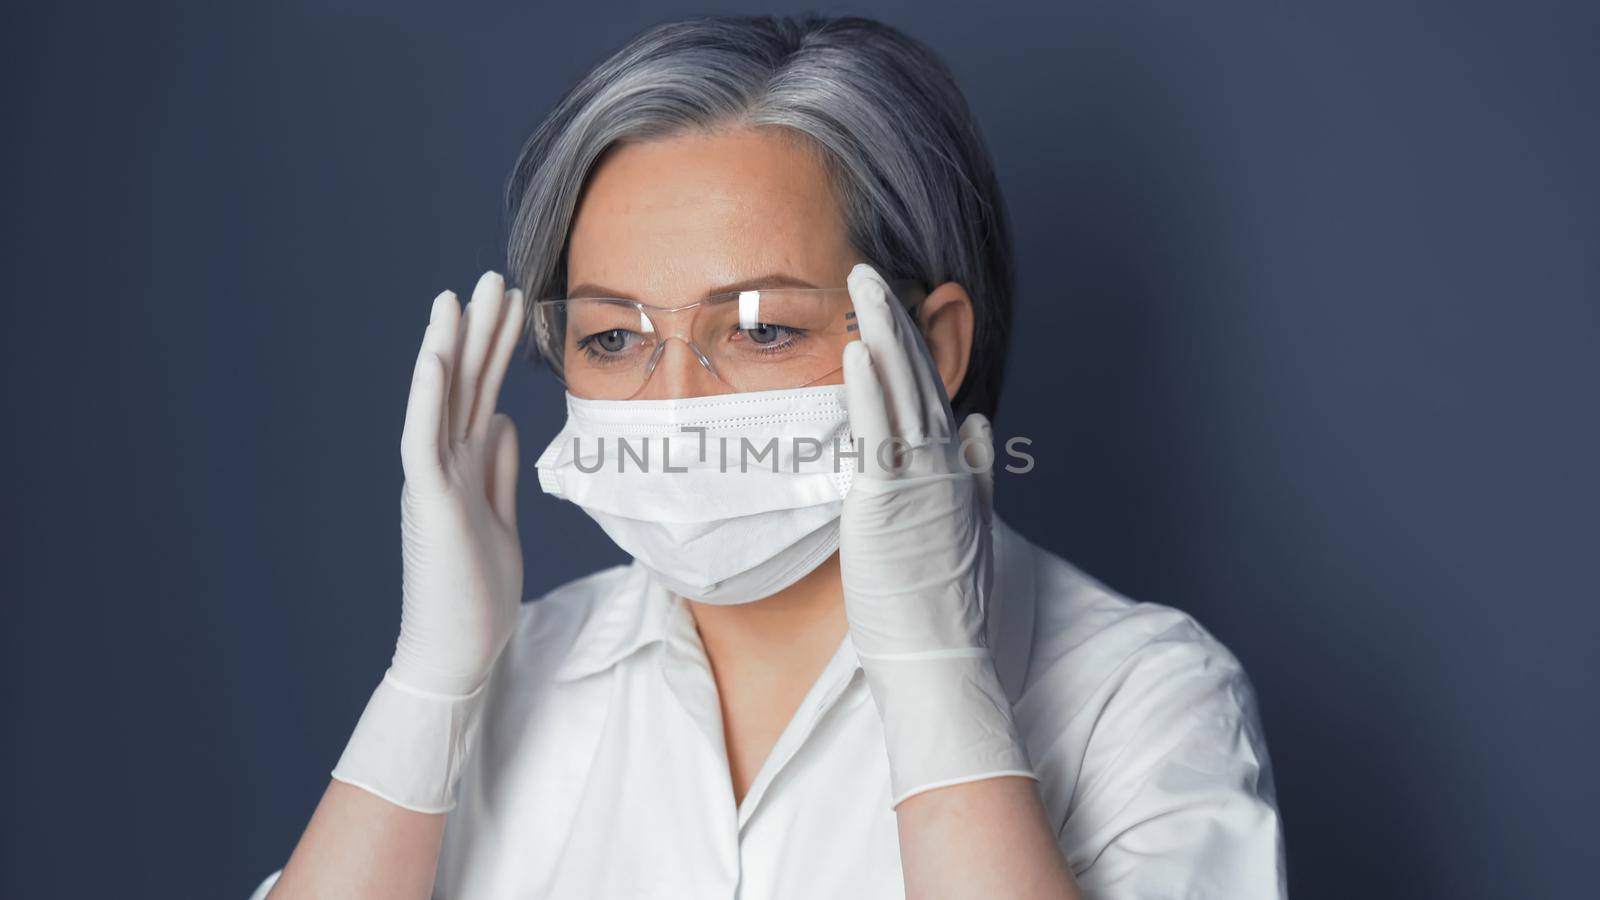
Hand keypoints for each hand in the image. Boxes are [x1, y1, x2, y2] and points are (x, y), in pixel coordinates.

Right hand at [392, 271, 526, 696]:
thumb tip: (506, 422)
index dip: (496, 348)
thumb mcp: (501, 520)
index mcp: (464, 467)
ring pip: (440, 401)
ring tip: (460, 294)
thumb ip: (498, 471)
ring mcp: (433, 480)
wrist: (457, 654)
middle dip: (481, 330)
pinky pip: (421, 439)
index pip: (483, 393)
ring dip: (450, 346)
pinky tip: (434, 355)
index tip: (513, 303)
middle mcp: (444, 464)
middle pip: (465, 384)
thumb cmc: (477, 596)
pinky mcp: (428, 502)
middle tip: (495, 276)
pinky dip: (426, 396)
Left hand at [839, 263, 1032, 806]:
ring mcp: (919, 479)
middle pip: (917, 377)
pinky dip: (869, 390)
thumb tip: (976, 425)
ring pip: (901, 393)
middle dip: (895, 319)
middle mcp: (942, 464)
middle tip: (869, 269)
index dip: (912, 343)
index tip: (893, 302)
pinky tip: (859, 349)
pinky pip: (877, 434)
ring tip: (862, 285)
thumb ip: (974, 470)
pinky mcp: (889, 501)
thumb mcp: (969, 525)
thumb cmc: (943, 602)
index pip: (931, 390)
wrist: (941, 656)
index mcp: (954, 467)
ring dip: (882, 334)